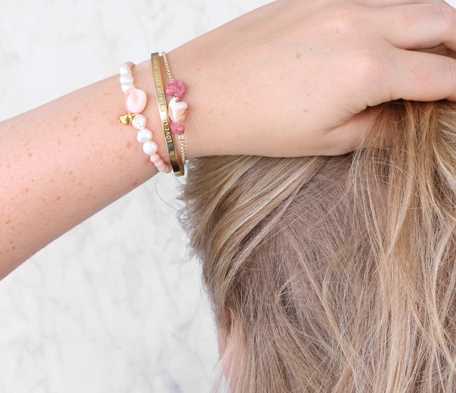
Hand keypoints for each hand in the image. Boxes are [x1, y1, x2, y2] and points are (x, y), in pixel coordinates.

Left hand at [165, 0, 455, 157]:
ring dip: (431, 24)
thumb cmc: (256, 125)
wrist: (201, 92)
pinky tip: (386, 36)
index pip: (443, 75)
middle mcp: (361, 24)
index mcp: (367, 70)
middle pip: (444, 20)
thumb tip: (413, 113)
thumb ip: (382, 126)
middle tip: (454, 72)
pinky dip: (394, 13)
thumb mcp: (326, 141)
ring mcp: (338, 0)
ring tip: (426, 54)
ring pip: (412, 1)